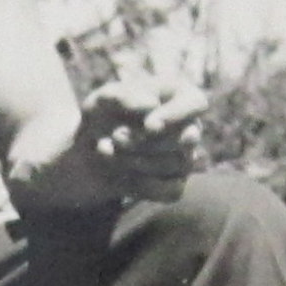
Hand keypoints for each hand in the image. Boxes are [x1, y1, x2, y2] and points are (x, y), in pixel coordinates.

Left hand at [81, 73, 205, 201]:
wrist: (88, 154)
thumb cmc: (103, 118)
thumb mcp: (102, 101)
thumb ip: (123, 95)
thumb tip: (152, 103)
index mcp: (179, 97)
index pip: (196, 103)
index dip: (177, 115)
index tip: (149, 126)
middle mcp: (190, 127)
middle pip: (187, 137)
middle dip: (148, 140)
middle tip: (116, 136)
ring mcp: (186, 159)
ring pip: (176, 164)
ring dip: (136, 159)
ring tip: (106, 150)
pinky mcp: (176, 186)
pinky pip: (170, 190)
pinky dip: (139, 184)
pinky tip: (117, 174)